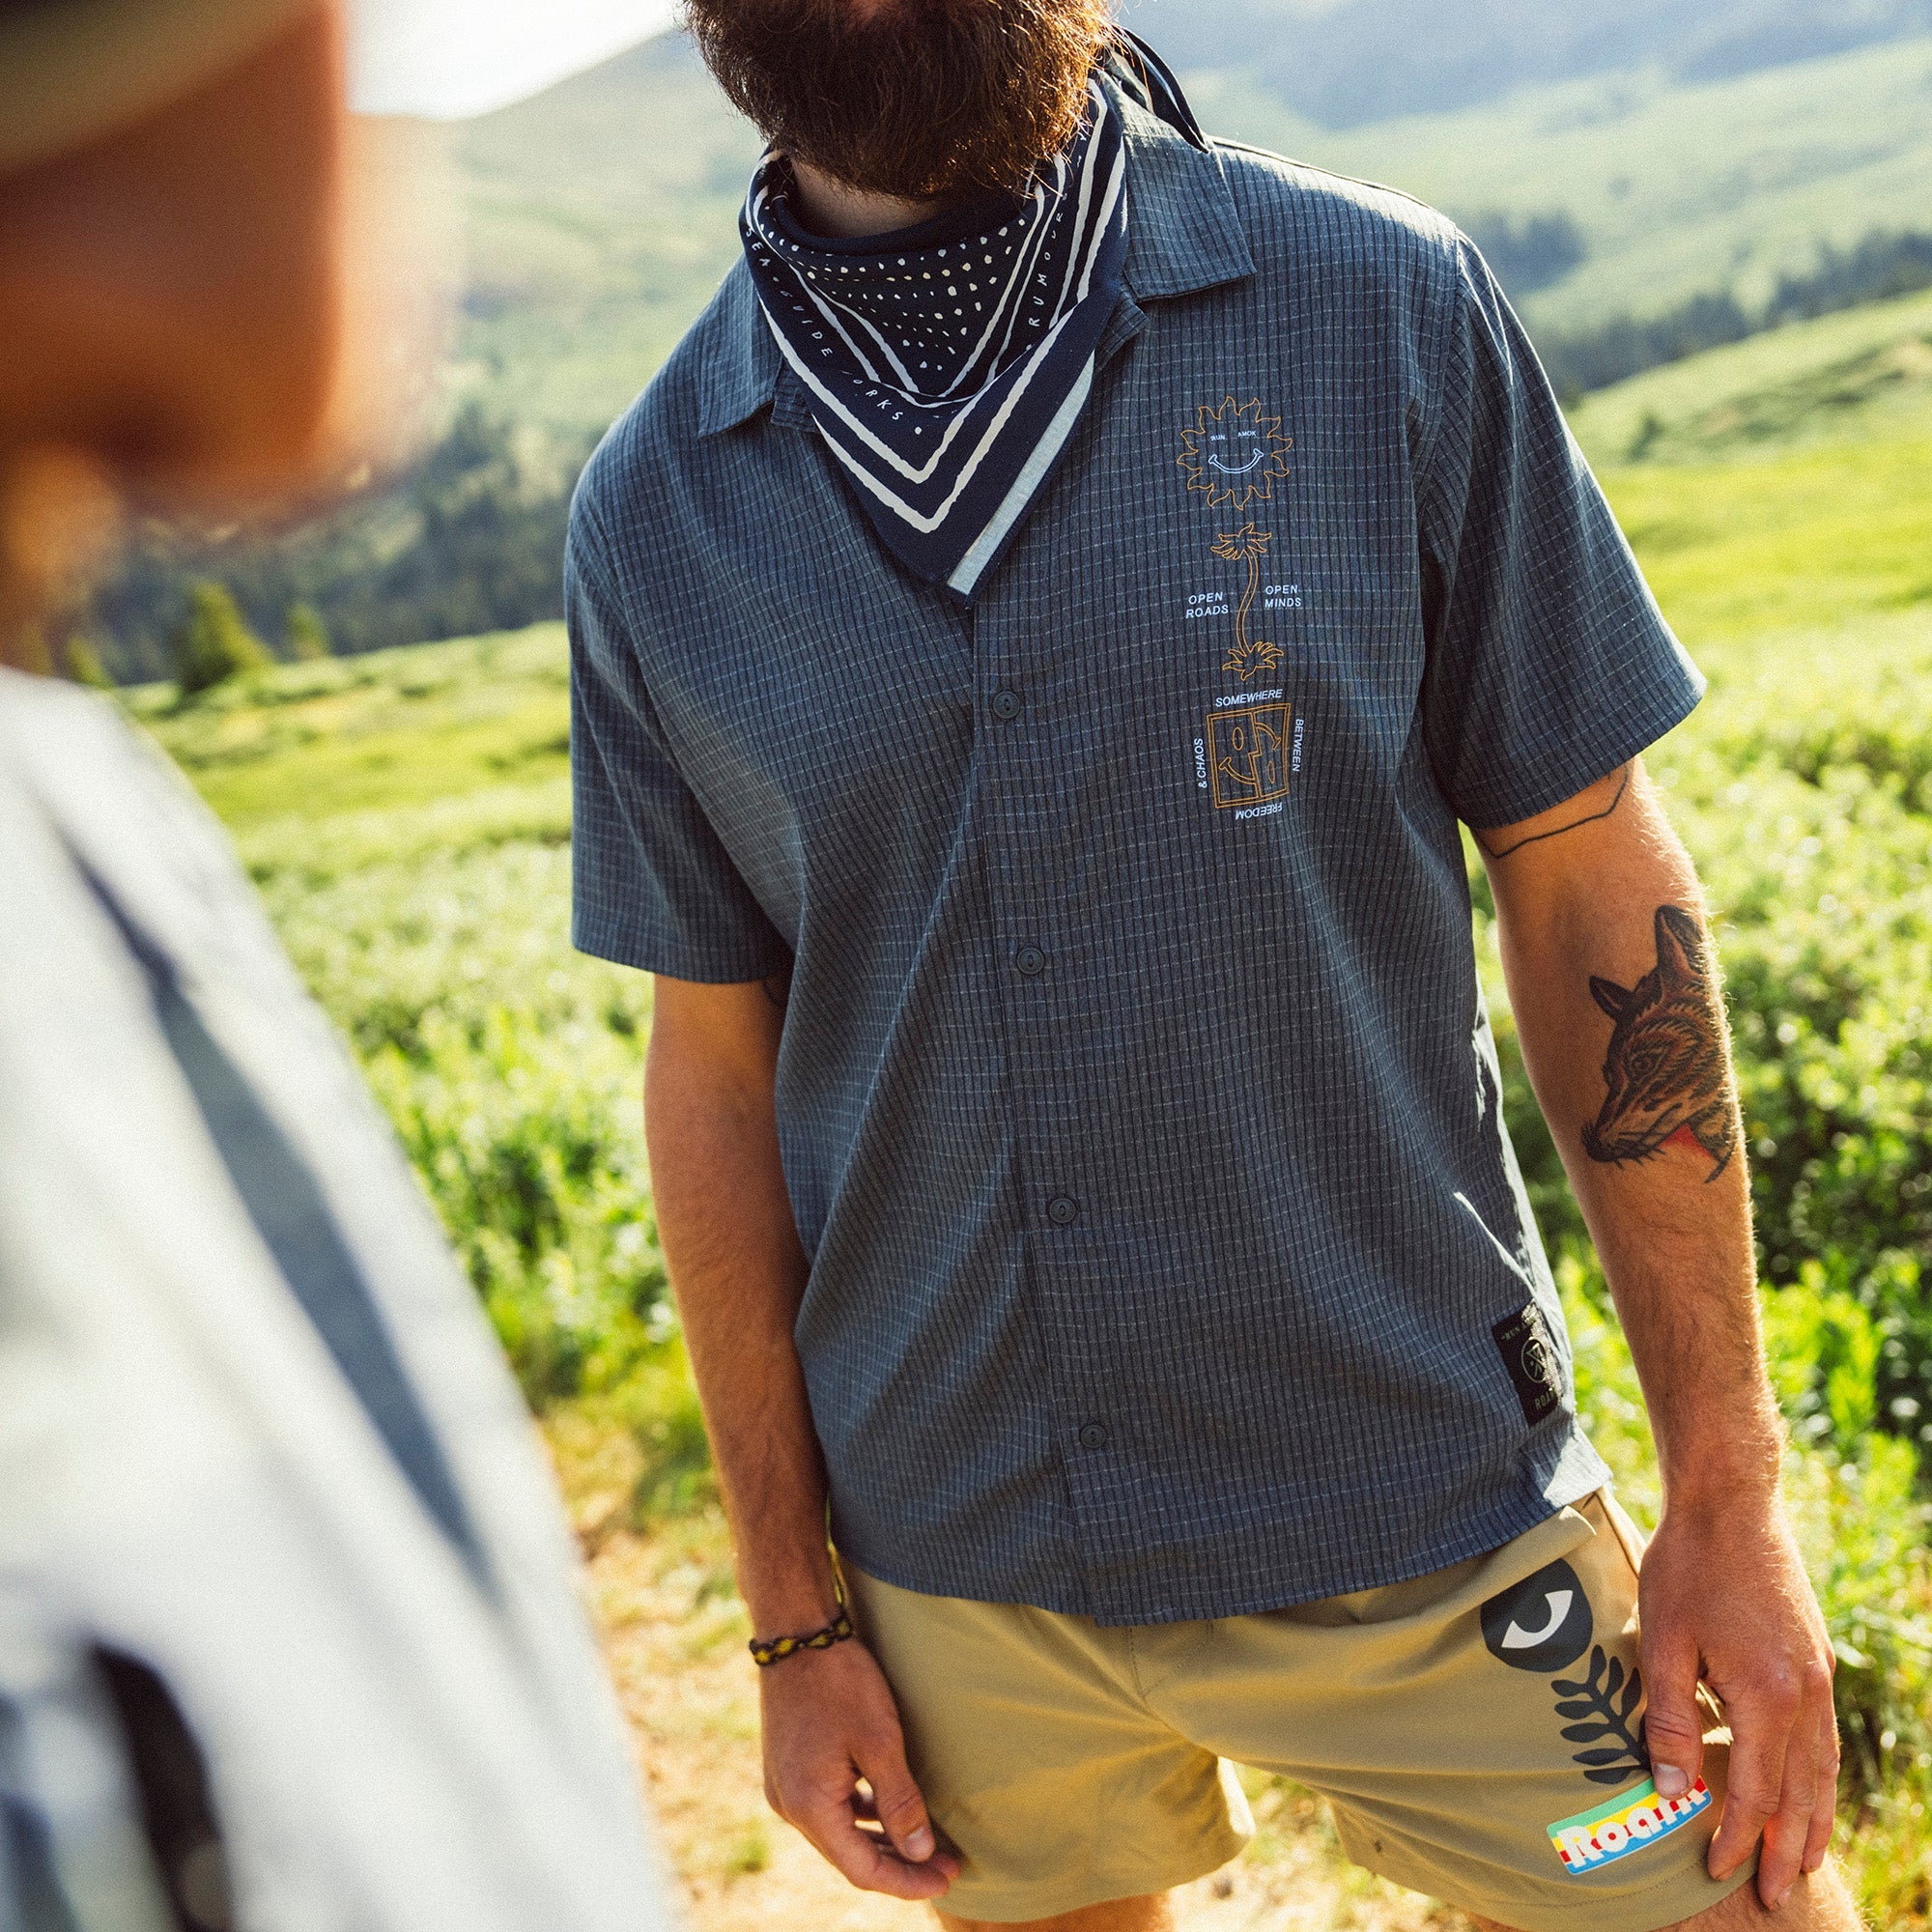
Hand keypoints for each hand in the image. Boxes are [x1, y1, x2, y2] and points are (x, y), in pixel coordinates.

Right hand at [759, 1636, 960, 1900]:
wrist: (796, 1633)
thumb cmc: (840, 1681)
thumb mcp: (880, 1740)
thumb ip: (900, 1802)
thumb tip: (921, 1855)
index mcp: (810, 1806)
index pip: (863, 1869)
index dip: (907, 1882)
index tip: (948, 1880)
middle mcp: (789, 1806)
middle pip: (849, 1857)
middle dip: (899, 1865)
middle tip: (947, 1866)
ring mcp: (784, 1788)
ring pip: (838, 1834)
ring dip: (880, 1842)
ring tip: (925, 1845)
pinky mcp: (787, 1769)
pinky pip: (827, 1809)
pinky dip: (860, 1816)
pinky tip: (887, 1810)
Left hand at [1637, 1489, 1838, 1909]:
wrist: (1731, 1504)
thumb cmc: (1687, 1567)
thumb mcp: (1663, 1641)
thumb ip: (1669, 1719)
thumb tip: (1671, 1789)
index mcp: (1768, 1695)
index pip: (1756, 1791)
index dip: (1736, 1835)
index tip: (1717, 1871)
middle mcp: (1806, 1694)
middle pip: (1803, 1792)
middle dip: (1787, 1847)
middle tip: (1774, 1895)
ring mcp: (1817, 1676)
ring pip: (1822, 1768)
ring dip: (1812, 1819)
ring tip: (1799, 1859)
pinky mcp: (1815, 1659)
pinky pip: (1822, 1737)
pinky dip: (1816, 1776)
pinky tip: (1804, 1789)